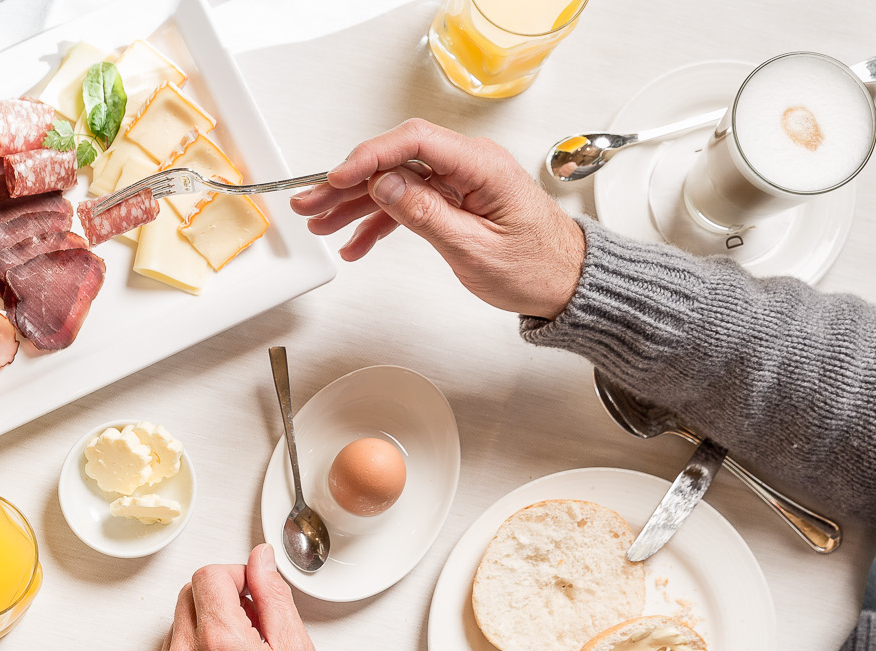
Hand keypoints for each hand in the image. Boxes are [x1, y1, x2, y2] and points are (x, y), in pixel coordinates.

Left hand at [139, 544, 326, 650]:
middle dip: (217, 603)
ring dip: (200, 635)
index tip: (248, 593)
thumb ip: (272, 594)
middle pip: (187, 598)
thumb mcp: (295, 649)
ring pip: (174, 631)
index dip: (233, 577)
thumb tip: (259, 558)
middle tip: (247, 630)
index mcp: (221, 641)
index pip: (208, 576)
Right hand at [289, 119, 586, 318]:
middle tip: (311, 201)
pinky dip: (378, 222)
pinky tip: (354, 243)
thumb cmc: (536, 266)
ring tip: (320, 222)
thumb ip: (427, 214)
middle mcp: (468, 165)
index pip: (415, 142)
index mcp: (481, 165)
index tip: (337, 177)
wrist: (564, 283)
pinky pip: (406, 203)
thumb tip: (386, 184)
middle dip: (348, 181)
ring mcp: (458, 182)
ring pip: (394, 182)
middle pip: (396, 160)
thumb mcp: (476, 248)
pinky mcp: (452, 200)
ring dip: (354, 203)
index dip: (370, 157)